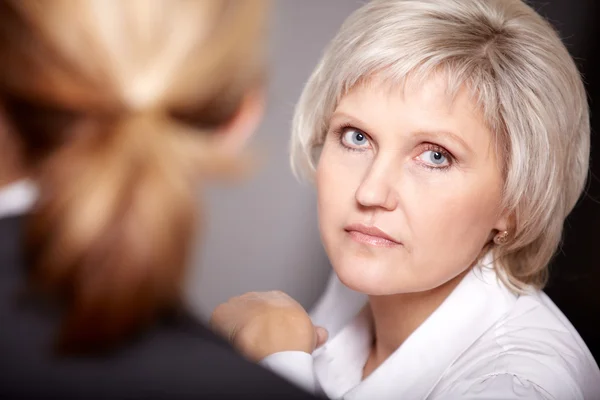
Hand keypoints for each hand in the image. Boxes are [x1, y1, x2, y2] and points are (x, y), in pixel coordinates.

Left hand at [210, 291, 327, 361]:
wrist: (275, 344)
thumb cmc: (293, 340)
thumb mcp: (311, 334)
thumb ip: (313, 331)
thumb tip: (320, 334)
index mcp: (280, 297)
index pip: (272, 308)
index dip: (271, 324)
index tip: (273, 337)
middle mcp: (258, 296)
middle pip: (251, 311)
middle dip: (253, 326)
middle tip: (257, 343)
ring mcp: (239, 303)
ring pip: (234, 316)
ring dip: (237, 328)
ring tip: (243, 346)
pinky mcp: (222, 313)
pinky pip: (219, 323)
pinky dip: (222, 333)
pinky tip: (231, 343)